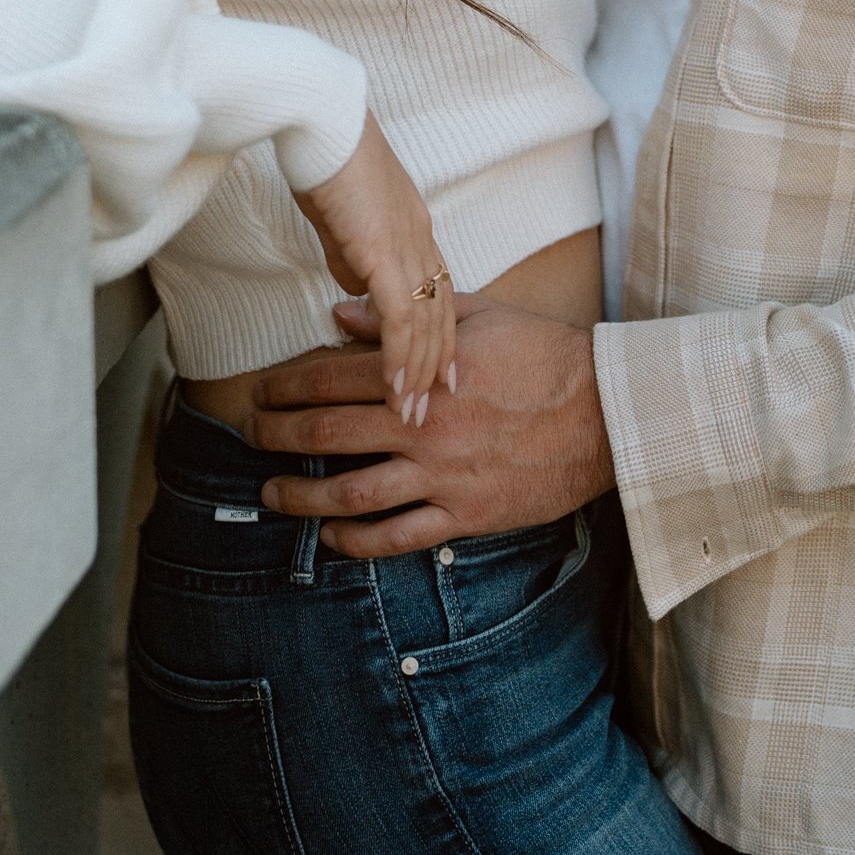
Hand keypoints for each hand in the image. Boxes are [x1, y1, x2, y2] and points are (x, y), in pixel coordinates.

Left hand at [249, 291, 615, 556]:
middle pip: (325, 433)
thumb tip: (340, 313)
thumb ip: (405, 320)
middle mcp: (420, 428)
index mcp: (420, 375)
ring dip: (300, 496)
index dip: (285, 385)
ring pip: (349, 493)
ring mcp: (440, 477)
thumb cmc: (544, 355)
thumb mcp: (477, 317)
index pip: (330, 378)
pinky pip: (396, 536)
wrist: (605, 412)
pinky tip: (330, 537)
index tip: (260, 390)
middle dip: (276, 435)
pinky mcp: (464, 515)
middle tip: (248, 435)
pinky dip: (355, 541)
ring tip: (271, 492)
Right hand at [291, 112, 454, 426]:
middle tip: (434, 413)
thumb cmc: (325, 159)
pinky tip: (397, 387)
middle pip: (442, 316)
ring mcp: (408, 246)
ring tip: (413, 416)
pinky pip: (401, 318)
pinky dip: (401, 357)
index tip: (445, 376)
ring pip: (427, 324)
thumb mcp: (344, 220)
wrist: (321, 122)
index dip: (444, 338)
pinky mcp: (384, 253)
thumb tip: (354, 291)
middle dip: (438, 368)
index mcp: (416, 230)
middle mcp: (422, 240)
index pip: (440, 295)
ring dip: (421, 374)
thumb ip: (354, 258)